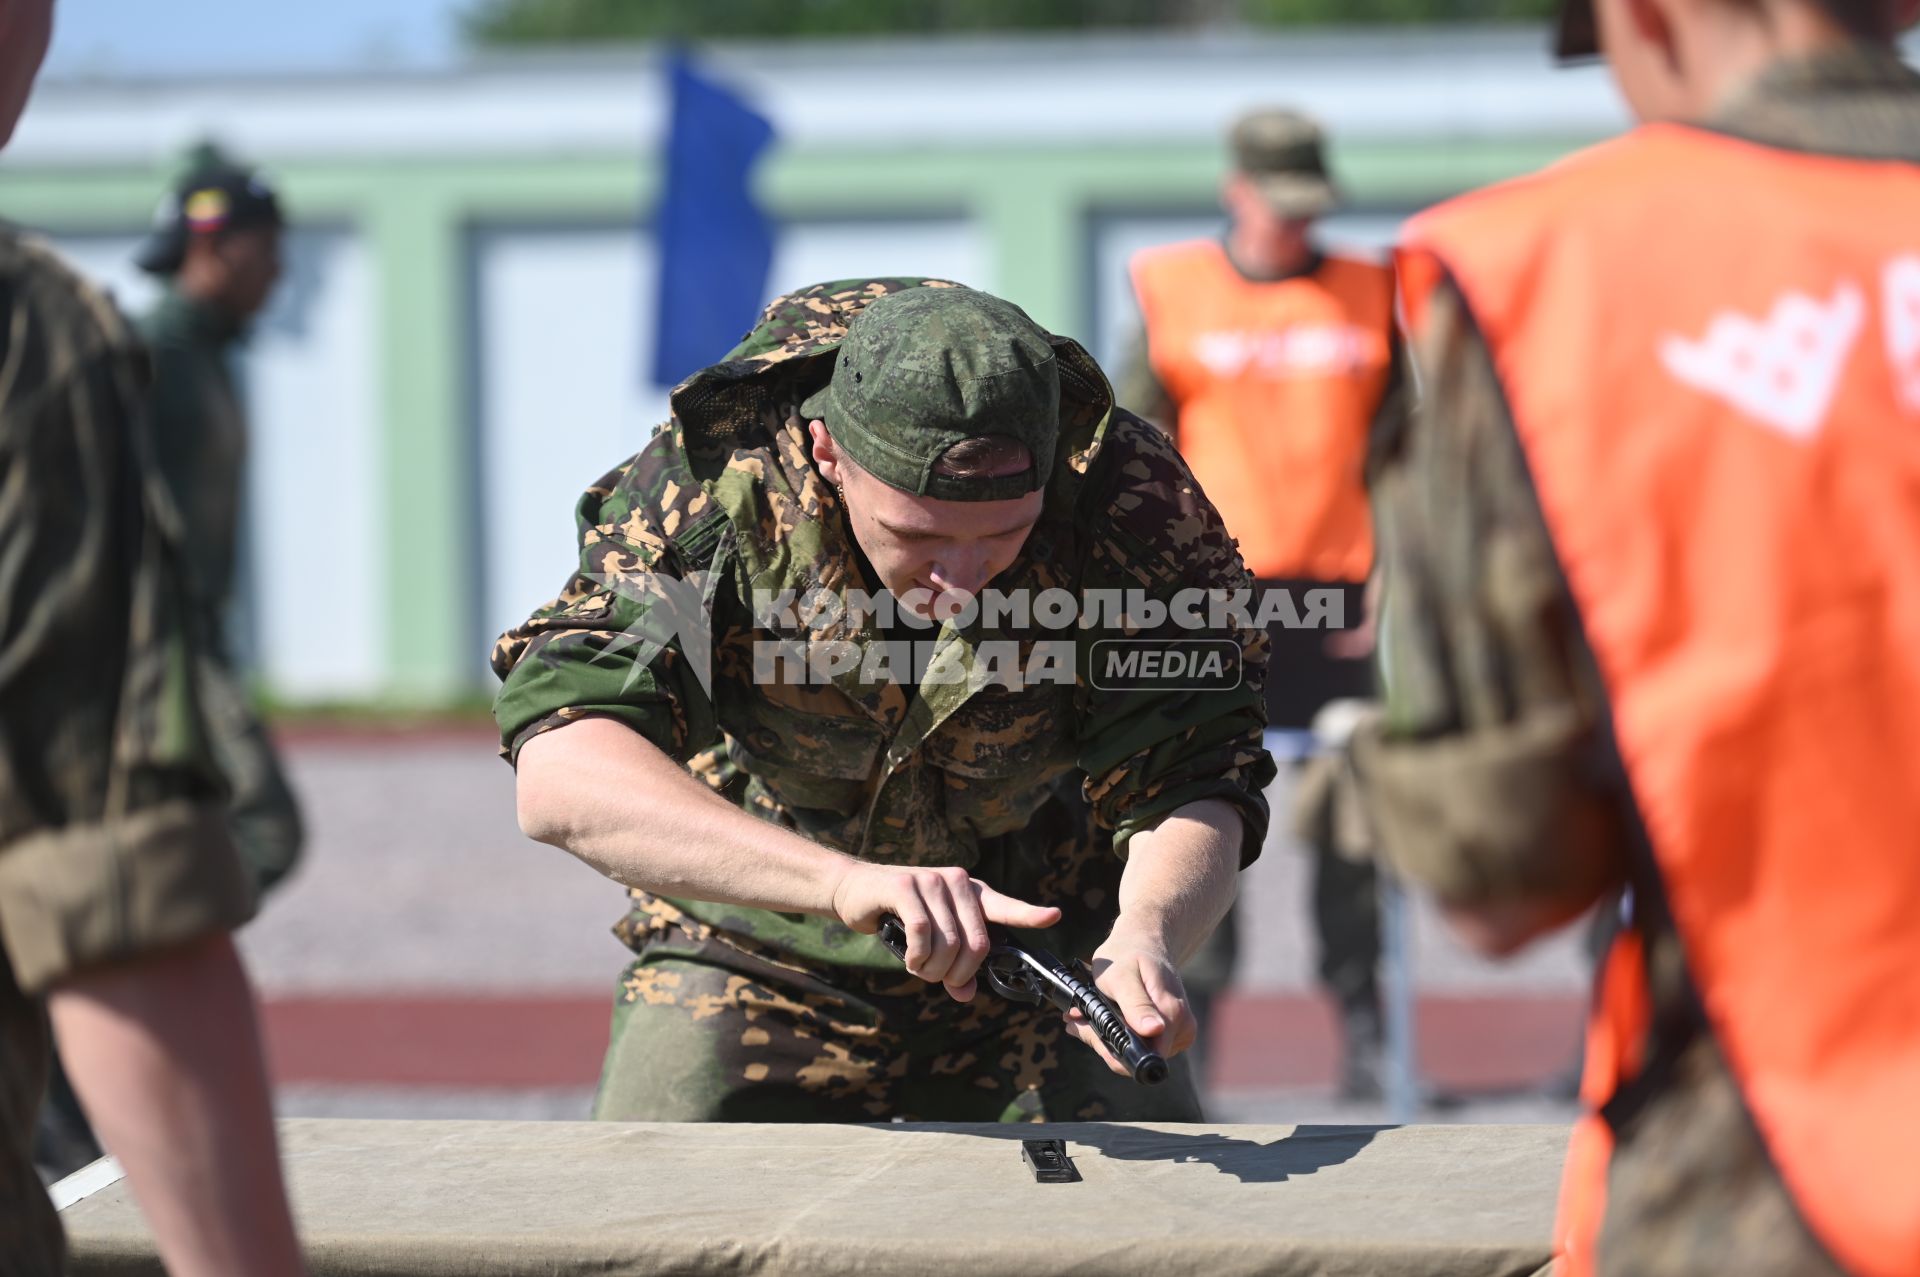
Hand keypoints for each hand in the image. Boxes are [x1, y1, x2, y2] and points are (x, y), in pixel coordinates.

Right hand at [831, 863, 1059, 1001]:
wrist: (856, 890)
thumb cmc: (900, 916)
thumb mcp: (931, 941)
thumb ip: (953, 964)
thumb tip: (966, 994)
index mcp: (971, 893)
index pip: (1005, 906)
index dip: (1030, 914)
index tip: (1054, 916)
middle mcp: (956, 882)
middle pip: (977, 944)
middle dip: (958, 973)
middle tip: (939, 979)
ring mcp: (932, 881)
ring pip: (950, 943)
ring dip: (933, 969)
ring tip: (920, 968)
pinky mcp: (906, 887)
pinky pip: (923, 934)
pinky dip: (917, 957)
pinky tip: (910, 959)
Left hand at [1068, 927, 1196, 1075]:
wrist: (1145, 941)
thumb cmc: (1130, 956)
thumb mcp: (1123, 976)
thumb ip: (1136, 1005)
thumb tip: (1153, 1030)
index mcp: (1173, 1016)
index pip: (1141, 1056)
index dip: (1110, 1049)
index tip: (1086, 1027)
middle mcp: (1182, 1029)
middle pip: (1136, 1057)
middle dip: (1103, 1041)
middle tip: (1078, 1016)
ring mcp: (1178, 1034)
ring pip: (1134, 1053)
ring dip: (1107, 1037)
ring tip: (1089, 1011)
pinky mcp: (1170, 1036)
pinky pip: (1138, 1046)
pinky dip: (1116, 1033)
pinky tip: (1104, 1014)